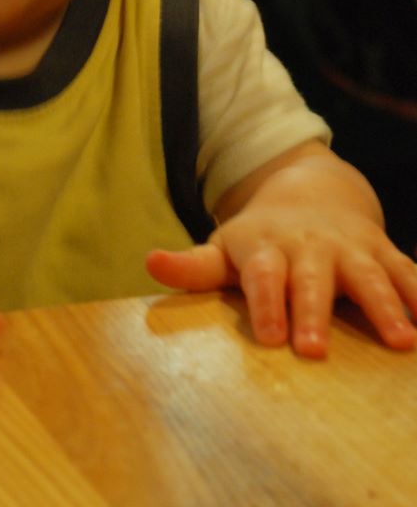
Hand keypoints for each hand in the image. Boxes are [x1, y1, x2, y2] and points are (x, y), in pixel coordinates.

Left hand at [147, 153, 416, 356]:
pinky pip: (407, 271)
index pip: (263, 277)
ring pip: (369, 274)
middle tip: (316, 350)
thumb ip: (192, 266)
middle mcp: (309, 246)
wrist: (310, 191)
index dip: (268, 304)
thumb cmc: (259, 238)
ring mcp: (349, 247)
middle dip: (314, 311)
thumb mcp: (224, 248)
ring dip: (384, 305)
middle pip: (313, 279)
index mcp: (266, 249)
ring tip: (401, 340)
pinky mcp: (382, 250)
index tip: (272, 338)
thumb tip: (150, 263)